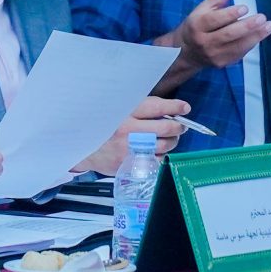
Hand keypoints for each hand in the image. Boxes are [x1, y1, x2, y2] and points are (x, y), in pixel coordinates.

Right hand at [73, 96, 189, 173]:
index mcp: (125, 112)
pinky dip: (162, 155)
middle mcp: (128, 130)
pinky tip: (157, 151)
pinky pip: (157, 160)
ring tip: (170, 138)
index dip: (174, 107)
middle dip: (179, 127)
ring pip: (165, 146)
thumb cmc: (106, 126)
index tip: (184, 107)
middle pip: (166, 128)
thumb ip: (141, 108)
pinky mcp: (131, 164)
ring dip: (173, 142)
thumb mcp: (118, 110)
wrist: (86, 149)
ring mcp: (130, 149)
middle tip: (180, 126)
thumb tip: (170, 109)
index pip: (156, 107)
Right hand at [158, 0, 270, 85]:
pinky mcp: (222, 63)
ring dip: (255, 36)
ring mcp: (214, 55)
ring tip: (269, 26)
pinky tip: (261, 35)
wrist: (187, 52)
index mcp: (197, 25)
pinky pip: (239, 53)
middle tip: (263, 18)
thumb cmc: (197, 25)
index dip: (229, 14)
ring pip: (236, 46)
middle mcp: (204, 42)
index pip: (214, 20)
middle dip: (246, 26)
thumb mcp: (203, 8)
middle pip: (227, 35)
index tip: (245, 7)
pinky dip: (251, 44)